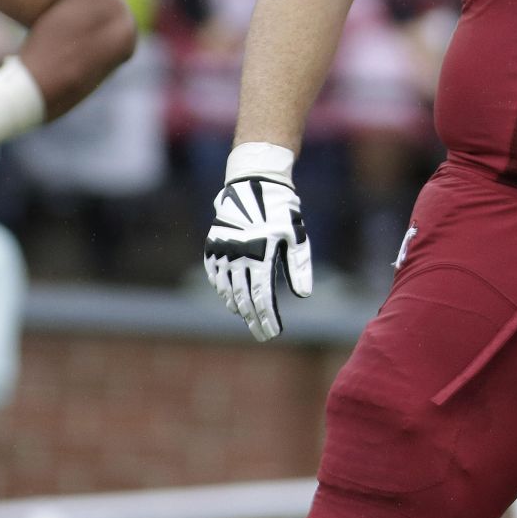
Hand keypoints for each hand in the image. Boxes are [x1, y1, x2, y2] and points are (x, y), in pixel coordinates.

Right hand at [203, 144, 312, 340]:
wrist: (253, 182)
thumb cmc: (281, 210)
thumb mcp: (295, 235)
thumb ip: (299, 266)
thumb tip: (303, 295)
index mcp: (260, 254)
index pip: (262, 296)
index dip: (267, 317)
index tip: (273, 332)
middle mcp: (238, 256)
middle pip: (244, 298)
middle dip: (253, 319)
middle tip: (261, 334)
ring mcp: (222, 251)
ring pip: (227, 289)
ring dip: (238, 307)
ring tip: (248, 318)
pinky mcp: (213, 246)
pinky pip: (215, 276)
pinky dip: (223, 290)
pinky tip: (231, 299)